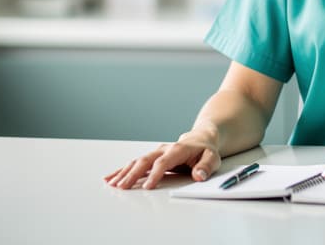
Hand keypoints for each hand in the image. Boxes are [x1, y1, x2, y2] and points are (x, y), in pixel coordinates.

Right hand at [103, 131, 220, 189]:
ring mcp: (156, 152)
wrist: (201, 138)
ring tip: (113, 184)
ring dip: (124, 172)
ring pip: (137, 161)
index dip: (155, 174)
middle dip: (133, 174)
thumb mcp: (213, 158)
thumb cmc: (206, 150)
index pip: (163, 162)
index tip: (148, 187)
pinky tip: (112, 177)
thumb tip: (199, 175)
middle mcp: (164, 149)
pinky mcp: (152, 157)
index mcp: (178, 149)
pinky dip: (123, 170)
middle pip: (145, 161)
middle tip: (123, 187)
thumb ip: (206, 166)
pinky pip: (136, 163)